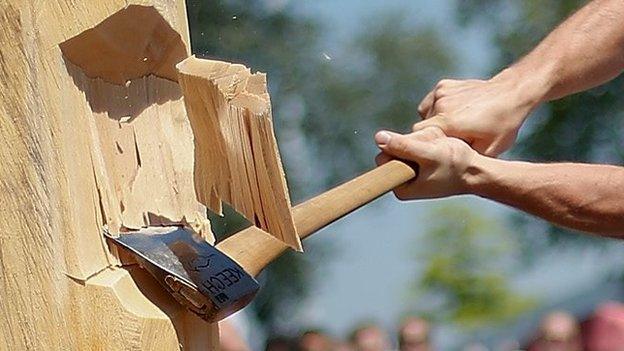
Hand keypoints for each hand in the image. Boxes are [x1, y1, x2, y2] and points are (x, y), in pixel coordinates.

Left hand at [374, 127, 477, 199]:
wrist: (478, 171)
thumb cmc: (455, 165)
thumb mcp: (428, 154)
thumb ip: (403, 146)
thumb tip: (378, 137)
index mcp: (400, 188)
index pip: (383, 159)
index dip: (399, 148)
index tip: (421, 151)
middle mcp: (403, 183)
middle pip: (393, 150)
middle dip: (412, 143)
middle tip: (433, 148)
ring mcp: (411, 173)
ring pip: (405, 144)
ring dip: (422, 140)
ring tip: (440, 147)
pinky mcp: (420, 165)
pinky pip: (416, 145)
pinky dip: (427, 141)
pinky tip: (441, 147)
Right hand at [413, 70, 541, 155]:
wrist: (512, 93)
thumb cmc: (502, 124)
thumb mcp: (488, 151)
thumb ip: (463, 160)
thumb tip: (446, 168)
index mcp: (448, 123)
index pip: (417, 136)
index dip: (423, 145)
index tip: (433, 150)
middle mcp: (440, 106)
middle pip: (421, 126)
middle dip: (431, 135)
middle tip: (448, 140)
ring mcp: (442, 93)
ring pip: (425, 113)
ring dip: (434, 121)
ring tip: (454, 125)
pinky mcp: (444, 85)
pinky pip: (432, 100)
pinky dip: (438, 107)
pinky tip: (454, 112)